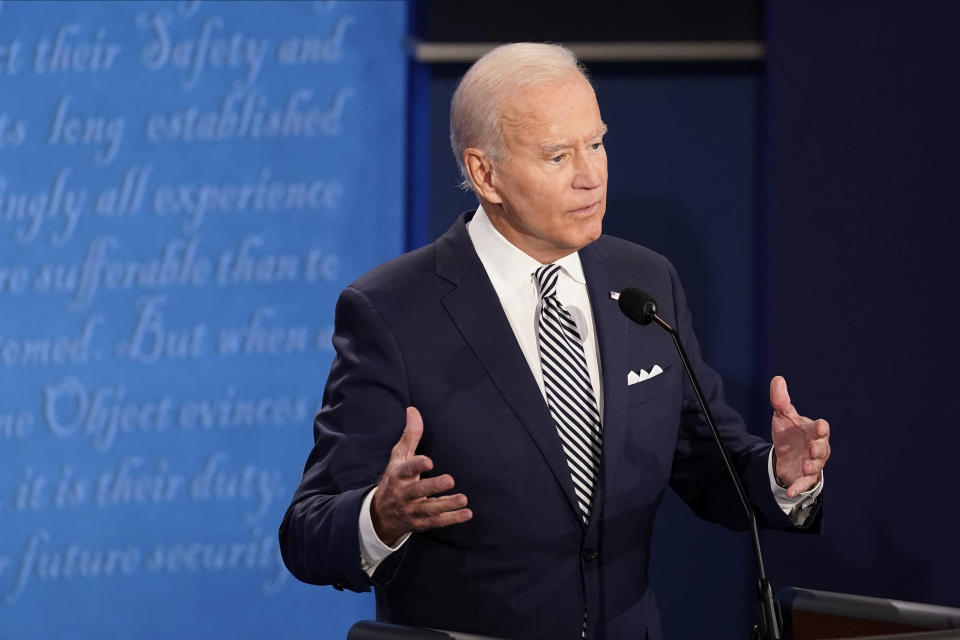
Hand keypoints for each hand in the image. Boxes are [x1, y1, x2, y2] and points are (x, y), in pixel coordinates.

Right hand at [371, 407, 472, 545]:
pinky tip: (466, 513)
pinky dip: (452, 519)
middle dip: (433, 486)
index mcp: (397, 476)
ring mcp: (411, 510)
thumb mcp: (398, 457)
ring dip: (447, 504)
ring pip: (428, 509)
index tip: (428, 461)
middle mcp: (403, 494)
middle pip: (417, 491)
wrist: (380, 515)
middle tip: (450, 479)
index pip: (405, 469)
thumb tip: (413, 410)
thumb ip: (409, 435)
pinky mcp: (419, 523)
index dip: (416, 465)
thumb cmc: (394, 479)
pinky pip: (436, 522)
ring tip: (463, 499)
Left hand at [769, 376, 830, 497]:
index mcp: (813, 431)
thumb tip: (777, 379)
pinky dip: (798, 488)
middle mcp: (816, 447)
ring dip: (812, 467)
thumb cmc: (789, 433)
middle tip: (813, 450)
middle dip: (819, 449)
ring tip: (805, 466)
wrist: (784, 455)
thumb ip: (780, 400)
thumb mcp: (782, 416)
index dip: (820, 428)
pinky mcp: (804, 477)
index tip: (818, 427)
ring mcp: (812, 463)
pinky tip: (791, 491)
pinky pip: (804, 484)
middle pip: (823, 449)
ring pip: (817, 467)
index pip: (821, 428)